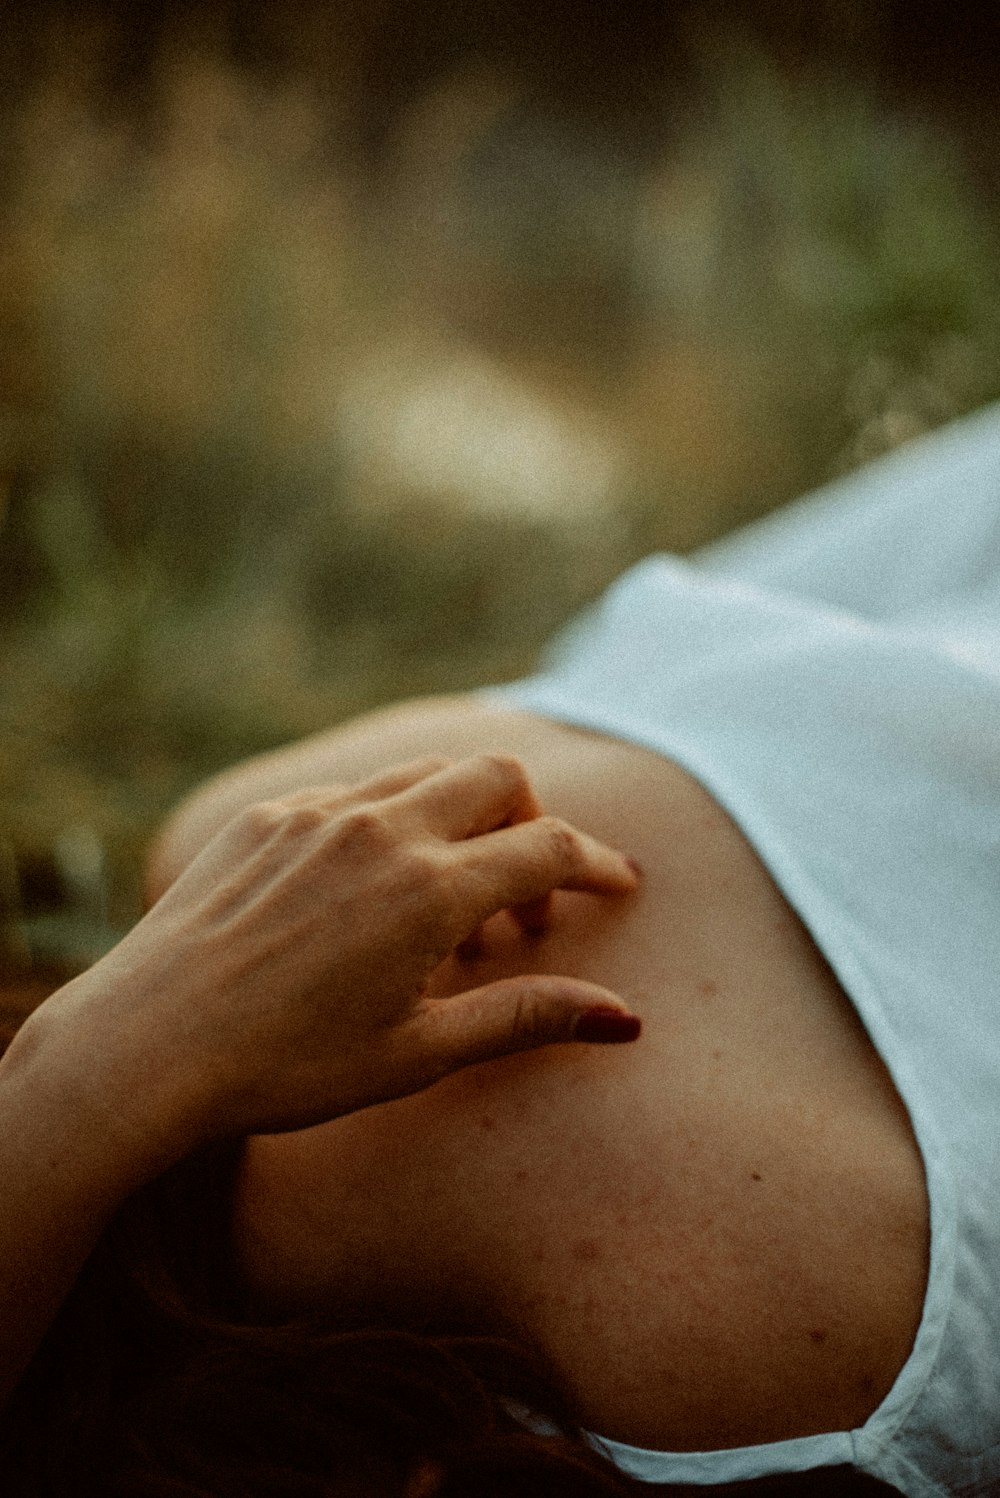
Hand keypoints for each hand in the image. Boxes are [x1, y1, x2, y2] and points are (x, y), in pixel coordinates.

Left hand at [41, 755, 639, 1164]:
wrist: (145, 1047)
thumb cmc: (287, 1068)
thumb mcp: (419, 1054)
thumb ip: (525, 1018)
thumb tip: (625, 1018)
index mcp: (430, 890)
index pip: (549, 847)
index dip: (598, 865)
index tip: (620, 884)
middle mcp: (380, 829)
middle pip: (498, 776)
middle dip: (534, 821)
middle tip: (531, 895)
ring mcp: (318, 814)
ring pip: (426, 775)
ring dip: (464, 819)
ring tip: (450, 906)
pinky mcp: (268, 817)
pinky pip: (355, 796)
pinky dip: (392, 827)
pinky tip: (368, 899)